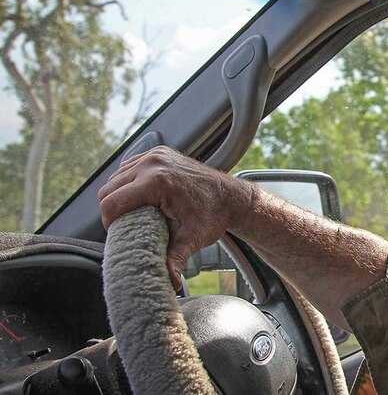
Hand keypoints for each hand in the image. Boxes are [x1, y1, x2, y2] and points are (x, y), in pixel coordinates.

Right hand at [98, 146, 252, 289]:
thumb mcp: (192, 239)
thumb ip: (175, 260)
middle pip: (108, 189)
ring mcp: (156, 155)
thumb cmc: (212, 216)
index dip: (109, 221)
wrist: (231, 197)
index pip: (111, 202)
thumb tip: (170, 284)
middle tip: (125, 225)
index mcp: (157, 182)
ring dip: (118, 194)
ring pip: (116, 176)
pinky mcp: (159, 152)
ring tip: (132, 212)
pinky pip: (129, 166)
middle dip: (112, 209)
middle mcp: (153, 164)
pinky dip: (128, 181)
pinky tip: (138, 196)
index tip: (118, 233)